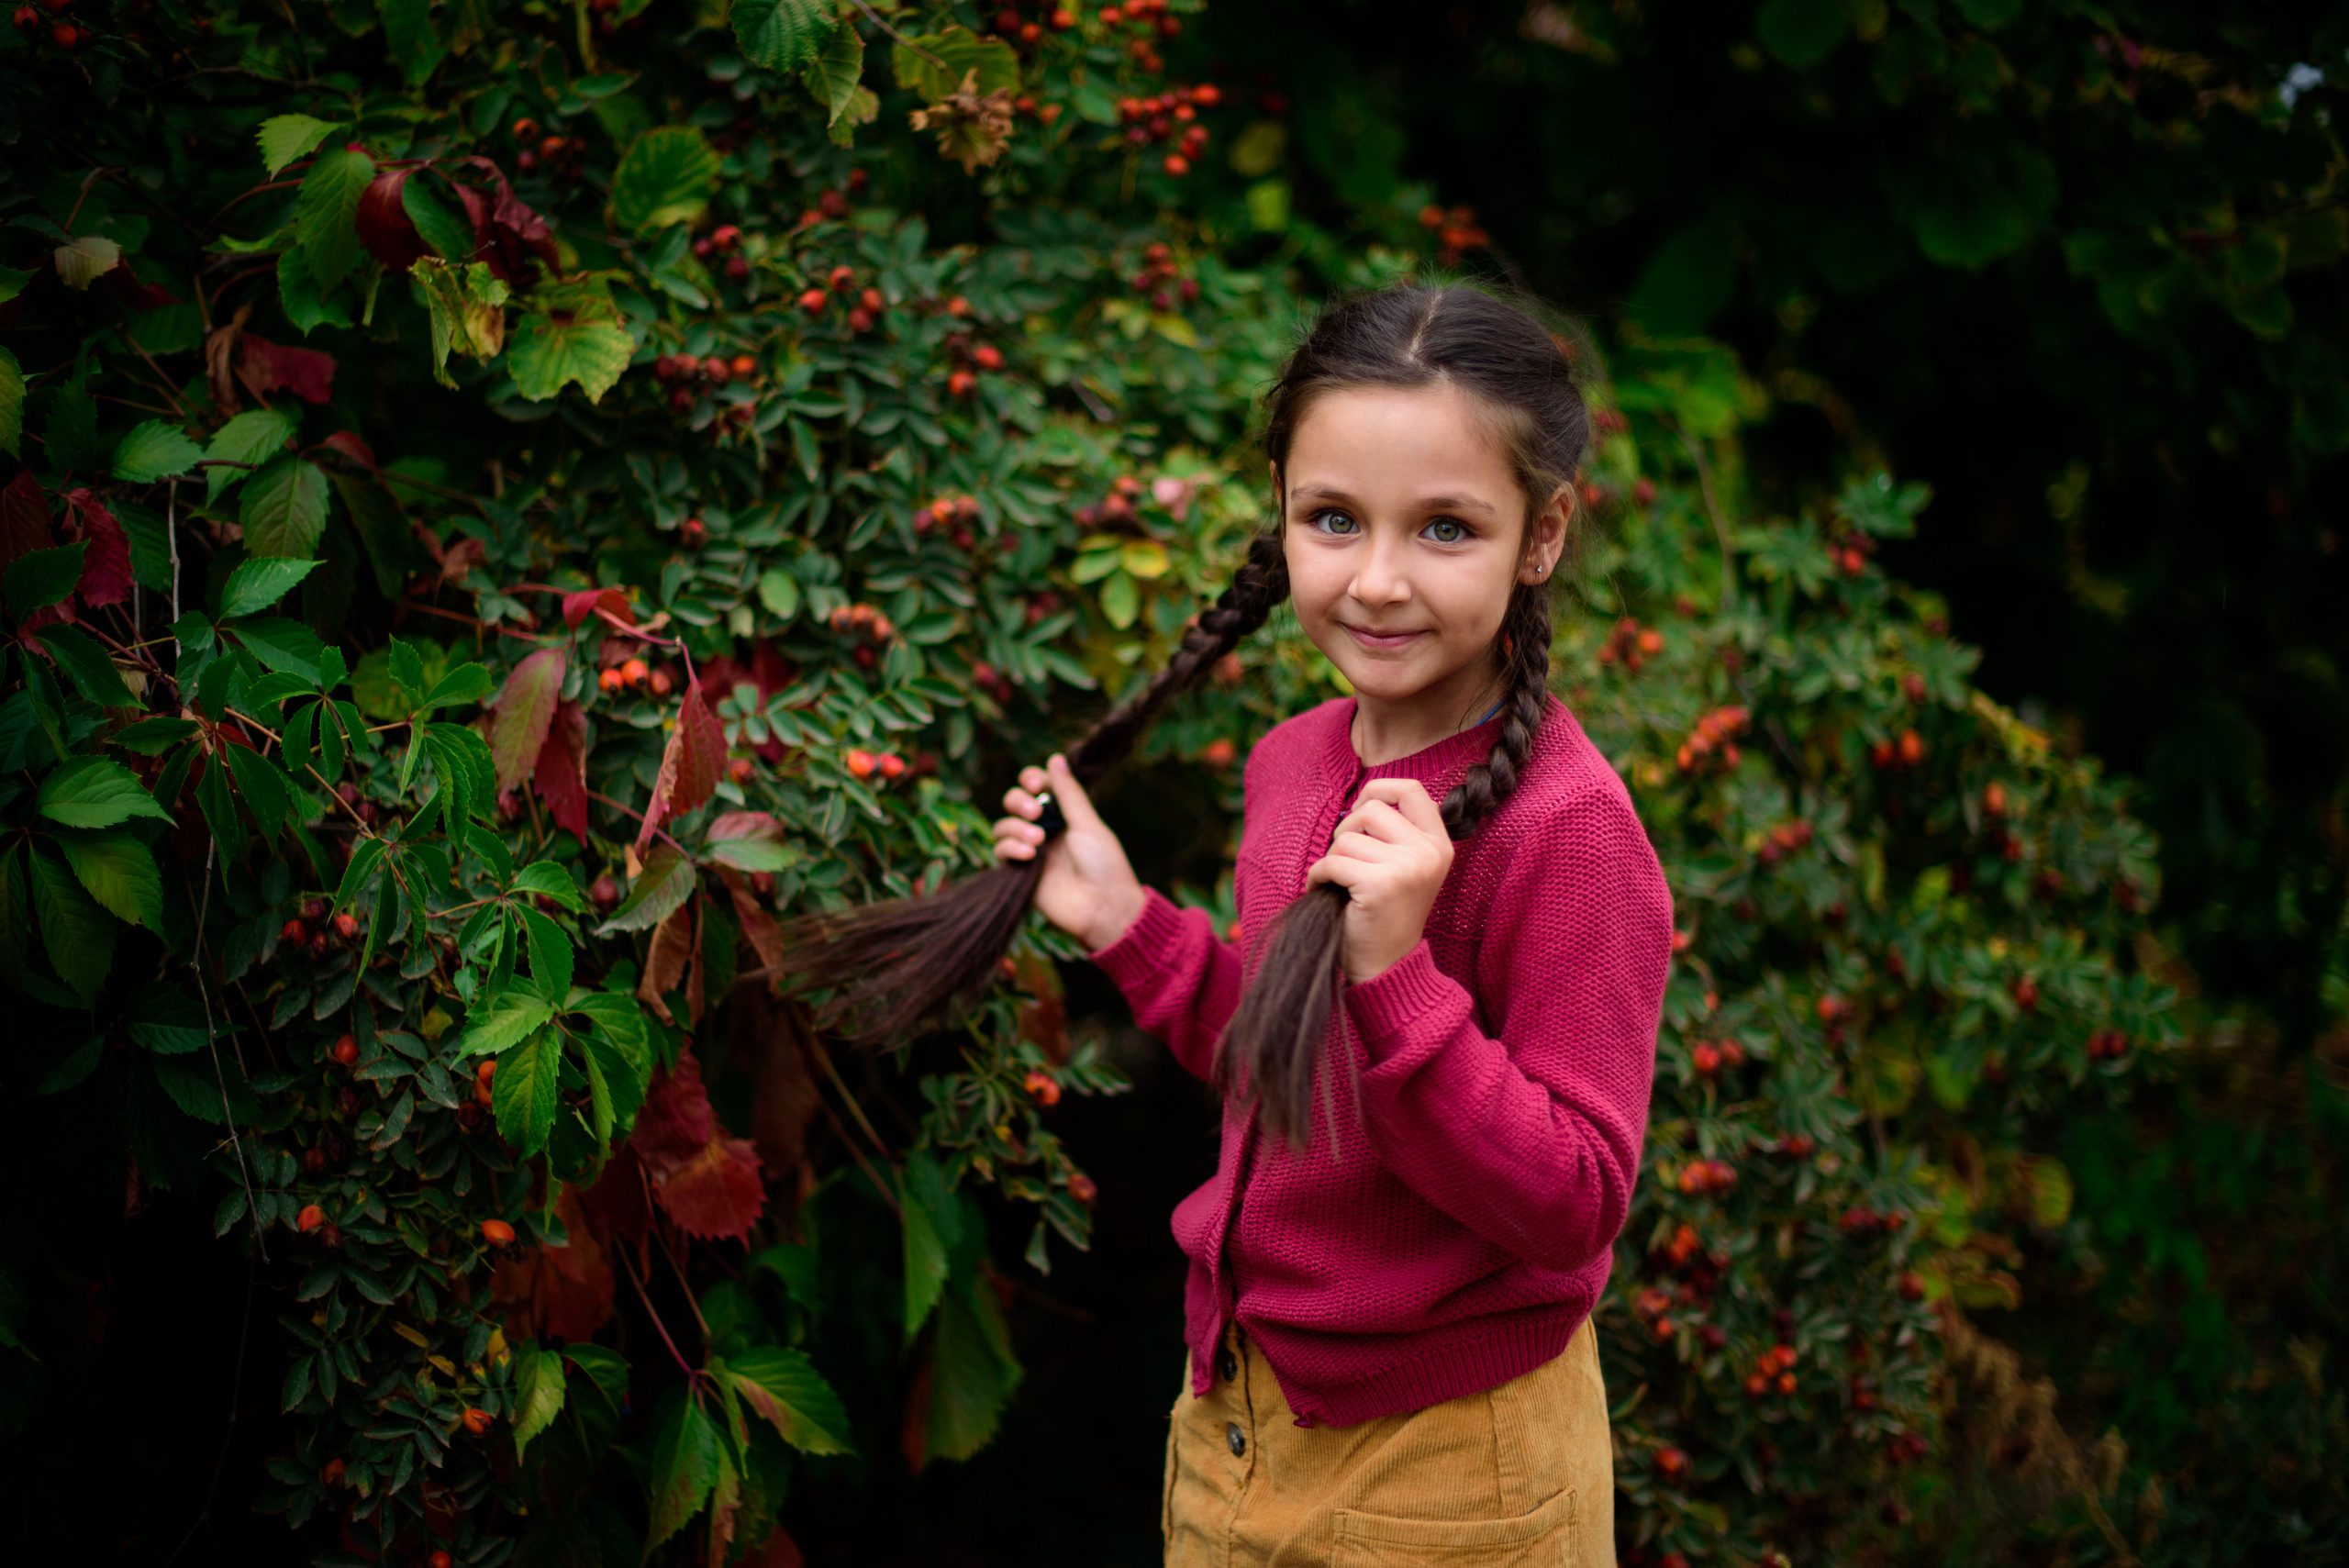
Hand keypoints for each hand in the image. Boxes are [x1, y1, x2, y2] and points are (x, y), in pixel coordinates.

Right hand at [993, 753, 1148, 951]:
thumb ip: (1068, 793)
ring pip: (1003, 825)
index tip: (1036, 785)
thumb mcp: (1088, 823)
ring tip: (1037, 840)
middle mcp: (1045, 829)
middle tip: (1036, 812)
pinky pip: (1001, 851)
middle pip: (1015, 802)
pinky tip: (1029, 853)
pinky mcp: (1020, 872)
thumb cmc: (1105, 865)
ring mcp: (1031, 850)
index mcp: (1064, 814)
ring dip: (1015, 827)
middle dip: (1019, 801)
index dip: (1031, 781)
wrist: (1103, 907)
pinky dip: (1010, 847)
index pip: (1037, 786)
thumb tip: (1056, 758)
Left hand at [1307, 777, 1453, 982]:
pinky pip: (1331, 862)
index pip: (1411, 789)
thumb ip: (1396, 832)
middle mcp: (1429, 853)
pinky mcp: (1380, 885)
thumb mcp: (1405, 867)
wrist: (1387, 967)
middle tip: (1346, 862)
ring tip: (1341, 884)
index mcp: (1439, 844)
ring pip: (1346, 837)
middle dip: (1346, 831)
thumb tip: (1362, 799)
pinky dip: (1318, 876)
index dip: (1379, 790)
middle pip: (1371, 809)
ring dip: (1332, 859)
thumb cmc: (1386, 914)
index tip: (1360, 811)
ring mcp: (1407, 868)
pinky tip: (1326, 892)